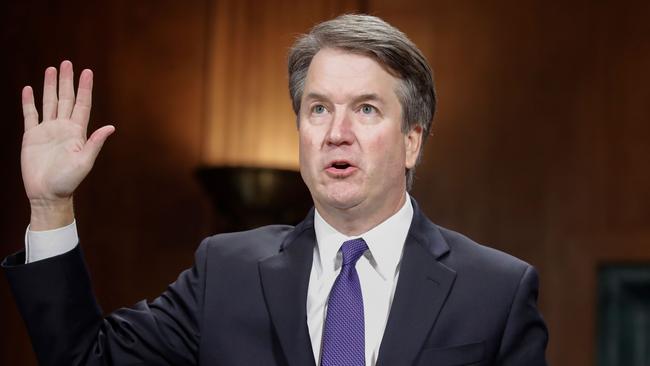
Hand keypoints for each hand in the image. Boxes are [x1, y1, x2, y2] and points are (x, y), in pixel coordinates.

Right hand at [21, 60, 114, 229]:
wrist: (47, 193)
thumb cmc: (68, 181)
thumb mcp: (84, 162)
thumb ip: (95, 143)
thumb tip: (110, 127)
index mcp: (77, 132)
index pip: (82, 104)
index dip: (84, 88)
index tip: (87, 72)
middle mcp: (63, 128)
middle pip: (65, 98)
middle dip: (67, 81)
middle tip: (68, 62)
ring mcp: (47, 131)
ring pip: (49, 102)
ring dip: (50, 86)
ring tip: (51, 69)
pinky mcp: (31, 136)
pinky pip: (30, 115)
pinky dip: (29, 102)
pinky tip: (29, 89)